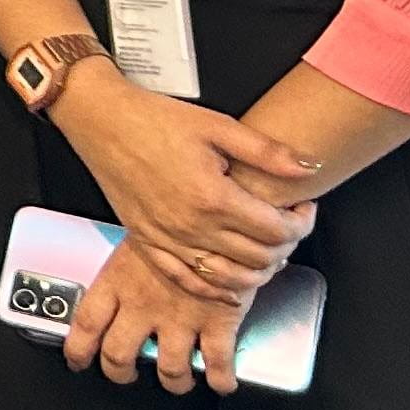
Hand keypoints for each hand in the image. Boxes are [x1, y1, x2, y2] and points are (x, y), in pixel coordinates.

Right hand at [56, 69, 317, 291]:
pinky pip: (187, 280)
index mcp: (213, 197)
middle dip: (286, 245)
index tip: (303, 208)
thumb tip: (309, 167)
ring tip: (266, 250)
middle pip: (259, 258)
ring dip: (257, 272)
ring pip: (228, 278)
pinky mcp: (147, 242)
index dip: (302, 223)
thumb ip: (266, 151)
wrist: (100, 120)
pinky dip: (214, 289)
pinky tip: (230, 285)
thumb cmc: (154, 119)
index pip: (277, 230)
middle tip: (289, 226)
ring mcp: (167, 239)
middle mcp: (191, 226)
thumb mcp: (217, 125)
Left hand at [64, 236, 257, 393]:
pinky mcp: (217, 323)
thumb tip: (117, 275)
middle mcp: (144, 304)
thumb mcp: (137, 238)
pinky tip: (220, 381)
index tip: (78, 360)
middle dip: (121, 373)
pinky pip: (217, 364)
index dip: (78, 349)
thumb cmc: (175, 220)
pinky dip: (220, 380)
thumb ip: (125, 264)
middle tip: (127, 374)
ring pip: (169, 369)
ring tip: (179, 380)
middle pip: (119, 355)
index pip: (85, 323)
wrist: (215, 215)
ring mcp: (181, 317)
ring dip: (175, 381)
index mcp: (117, 280)